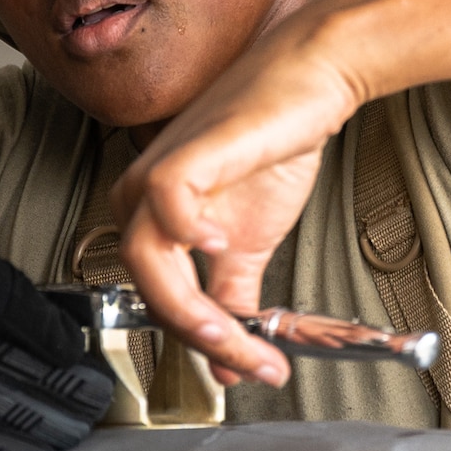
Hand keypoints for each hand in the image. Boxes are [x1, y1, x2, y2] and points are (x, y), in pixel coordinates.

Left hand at [112, 21, 366, 386]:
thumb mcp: (251, 239)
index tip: (251, 369)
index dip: (204, 344)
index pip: (160, 302)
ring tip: (242, 334)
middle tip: (253, 364)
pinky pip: (165, 204)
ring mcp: (157, 173)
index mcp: (150, 220)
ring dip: (196, 310)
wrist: (310, 82)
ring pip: (149, 261)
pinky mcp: (183, 153)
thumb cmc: (274, 146)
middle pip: (150, 290)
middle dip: (204, 339)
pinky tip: (224, 247)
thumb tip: (235, 361)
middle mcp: (141, 198)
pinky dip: (188, 235)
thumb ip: (235, 297)